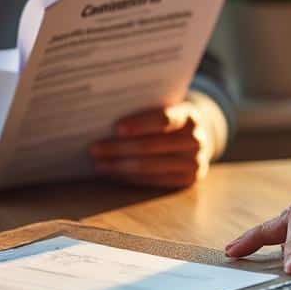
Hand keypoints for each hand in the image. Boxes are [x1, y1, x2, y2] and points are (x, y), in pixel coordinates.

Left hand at [91, 101, 214, 188]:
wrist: (195, 139)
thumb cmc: (169, 121)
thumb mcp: (165, 109)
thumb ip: (144, 110)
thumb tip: (103, 118)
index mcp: (189, 116)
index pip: (164, 120)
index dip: (139, 124)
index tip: (116, 129)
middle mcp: (196, 140)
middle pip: (153, 146)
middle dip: (120, 148)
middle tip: (94, 149)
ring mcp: (194, 162)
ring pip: (151, 167)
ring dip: (120, 166)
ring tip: (98, 164)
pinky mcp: (189, 180)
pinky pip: (155, 181)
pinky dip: (131, 177)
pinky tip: (114, 173)